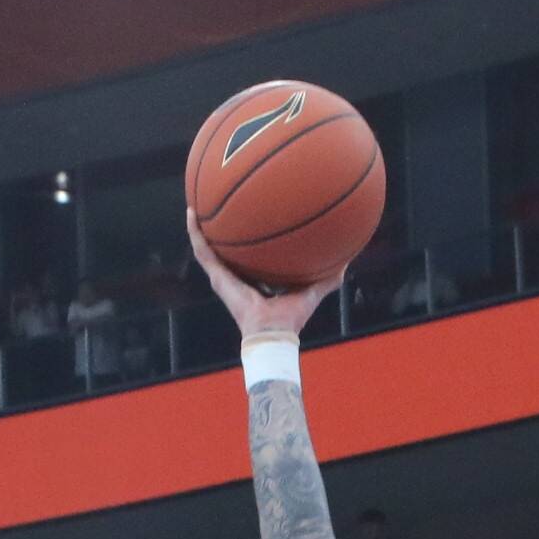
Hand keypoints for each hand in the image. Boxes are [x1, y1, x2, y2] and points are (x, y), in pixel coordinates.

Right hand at [186, 212, 341, 344]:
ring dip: (197, 227)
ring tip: (194, 205)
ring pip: (205, 247)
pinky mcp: (217, 278)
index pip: (246, 257)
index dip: (244, 241)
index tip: (245, 220)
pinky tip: (191, 213)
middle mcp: (234, 277)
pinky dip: (194, 232)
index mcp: (253, 280)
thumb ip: (328, 279)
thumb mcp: (312, 291)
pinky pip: (202, 251)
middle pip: (223, 249)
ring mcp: (222, 277)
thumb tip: (347, 262)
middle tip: (216, 206)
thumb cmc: (290, 319)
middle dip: (218, 230)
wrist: (273, 333)